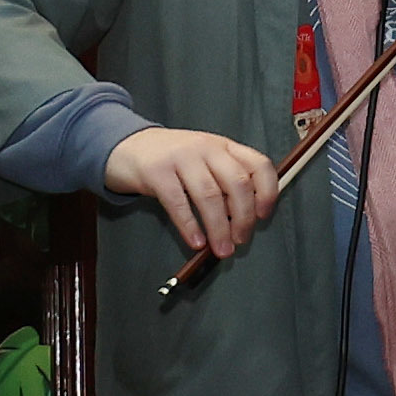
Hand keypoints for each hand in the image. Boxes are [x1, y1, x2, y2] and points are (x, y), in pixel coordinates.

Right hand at [103, 125, 280, 260]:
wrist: (128, 147)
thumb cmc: (171, 160)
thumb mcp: (204, 160)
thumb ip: (225, 181)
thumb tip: (244, 219)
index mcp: (223, 146)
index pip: (258, 164)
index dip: (267, 192)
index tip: (263, 216)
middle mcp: (206, 147)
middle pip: (237, 183)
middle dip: (243, 217)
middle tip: (240, 240)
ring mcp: (181, 157)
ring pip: (210, 195)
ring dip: (219, 228)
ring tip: (222, 249)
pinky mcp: (157, 171)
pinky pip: (178, 203)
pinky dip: (190, 226)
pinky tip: (196, 241)